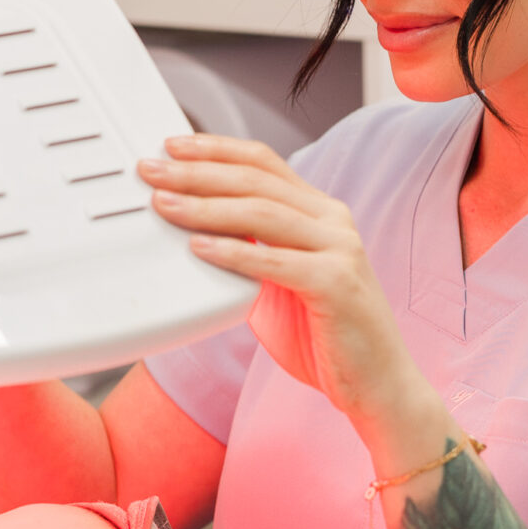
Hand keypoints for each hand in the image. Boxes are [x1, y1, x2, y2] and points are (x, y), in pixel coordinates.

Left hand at [139, 133, 438, 449]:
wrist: (375, 382)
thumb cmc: (324, 334)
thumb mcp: (276, 282)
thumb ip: (246, 254)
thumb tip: (191, 236)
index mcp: (318, 212)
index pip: (263, 163)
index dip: (216, 149)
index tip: (172, 146)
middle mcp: (332, 220)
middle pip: (256, 180)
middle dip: (198, 171)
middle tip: (152, 170)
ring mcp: (339, 249)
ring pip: (264, 212)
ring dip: (206, 206)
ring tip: (164, 205)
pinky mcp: (337, 283)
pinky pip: (276, 261)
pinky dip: (234, 252)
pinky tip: (199, 248)